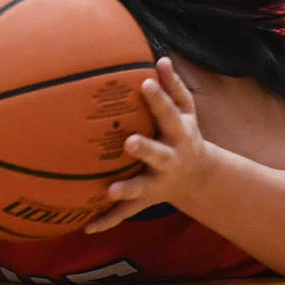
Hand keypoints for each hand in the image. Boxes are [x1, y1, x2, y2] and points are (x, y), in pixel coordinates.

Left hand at [85, 59, 213, 232]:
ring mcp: (158, 182)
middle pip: (158, 154)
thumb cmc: (182, 132)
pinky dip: (107, 220)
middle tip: (128, 142)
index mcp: (179, 133)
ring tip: (110, 190)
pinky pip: (125, 213)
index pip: (169, 113)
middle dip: (145, 149)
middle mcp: (170, 159)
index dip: (159, 99)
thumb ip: (174, 87)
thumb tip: (161, 59)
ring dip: (127, 189)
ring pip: (142, 187)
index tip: (145, 84)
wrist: (197, 176)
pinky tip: (87, 226)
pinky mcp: (145, 200)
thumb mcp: (186, 111)